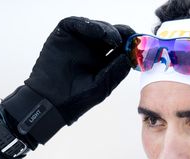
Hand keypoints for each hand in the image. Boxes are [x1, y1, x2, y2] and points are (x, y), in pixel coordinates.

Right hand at [2, 17, 134, 144]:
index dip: (129, 42)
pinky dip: (88, 25)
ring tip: (114, 39)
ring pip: (95, 27)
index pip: (119, 46)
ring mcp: (76, 41)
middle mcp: (91, 49)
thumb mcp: (102, 85)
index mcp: (102, 60)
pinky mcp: (61, 36)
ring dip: (106, 29)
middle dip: (121, 32)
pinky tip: (99, 33)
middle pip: (109, 33)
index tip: (139, 42)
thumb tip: (131, 55)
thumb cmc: (77, 98)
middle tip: (130, 35)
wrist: (50, 103)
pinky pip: (74, 24)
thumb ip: (116, 70)